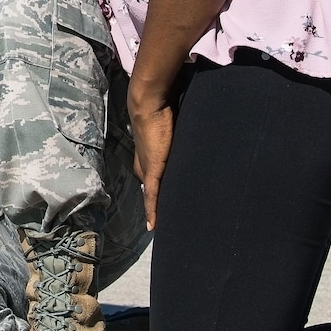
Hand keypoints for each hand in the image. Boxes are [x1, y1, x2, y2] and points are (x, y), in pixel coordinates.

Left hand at [126, 81, 174, 231]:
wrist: (148, 104)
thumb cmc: (161, 112)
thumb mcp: (171, 130)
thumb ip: (175, 139)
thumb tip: (186, 134)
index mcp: (147, 156)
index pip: (150, 179)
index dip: (155, 192)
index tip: (161, 204)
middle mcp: (144, 164)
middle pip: (150, 189)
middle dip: (156, 203)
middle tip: (165, 219)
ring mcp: (147, 169)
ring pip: (151, 195)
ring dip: (156, 210)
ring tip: (162, 226)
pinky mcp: (152, 171)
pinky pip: (152, 195)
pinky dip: (153, 211)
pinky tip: (153, 226)